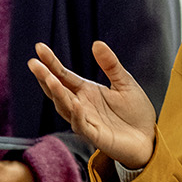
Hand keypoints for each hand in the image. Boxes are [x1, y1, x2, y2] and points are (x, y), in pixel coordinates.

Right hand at [27, 41, 157, 168]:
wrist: (148, 138)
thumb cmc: (135, 112)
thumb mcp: (125, 83)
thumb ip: (111, 65)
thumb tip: (96, 43)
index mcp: (86, 91)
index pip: (63, 75)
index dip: (51, 62)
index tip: (39, 47)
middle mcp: (81, 105)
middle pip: (58, 90)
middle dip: (45, 77)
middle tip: (33, 63)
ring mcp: (86, 121)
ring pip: (65, 107)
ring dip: (57, 94)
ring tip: (49, 79)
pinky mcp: (95, 136)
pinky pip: (82, 125)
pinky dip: (77, 115)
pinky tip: (75, 103)